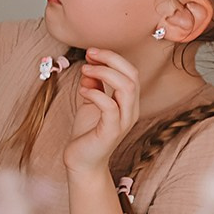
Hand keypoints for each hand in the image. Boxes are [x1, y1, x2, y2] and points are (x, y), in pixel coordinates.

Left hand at [63, 48, 140, 175]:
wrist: (82, 161)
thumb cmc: (88, 131)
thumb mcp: (90, 102)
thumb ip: (94, 84)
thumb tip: (90, 66)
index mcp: (128, 101)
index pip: (130, 71)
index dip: (112, 57)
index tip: (91, 52)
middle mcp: (130, 109)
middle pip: (132, 75)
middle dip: (111, 59)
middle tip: (89, 55)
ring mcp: (123, 121)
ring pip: (127, 87)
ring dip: (104, 73)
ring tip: (85, 70)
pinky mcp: (112, 131)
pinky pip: (110, 106)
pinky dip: (96, 93)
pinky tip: (82, 90)